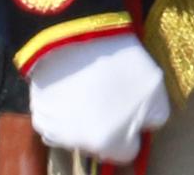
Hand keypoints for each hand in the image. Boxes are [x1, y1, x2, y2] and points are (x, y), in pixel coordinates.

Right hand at [28, 35, 168, 163]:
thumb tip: (143, 130)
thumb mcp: (156, 90)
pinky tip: (73, 87)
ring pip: (77, 133)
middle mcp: (78, 144)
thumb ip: (153, 119)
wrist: (76, 40)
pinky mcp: (38, 115)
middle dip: (108, 127)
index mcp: (108, 142)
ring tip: (92, 88)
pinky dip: (66, 109)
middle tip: (112, 96)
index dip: (132, 133)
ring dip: (85, 119)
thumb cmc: (121, 66)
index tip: (133, 114)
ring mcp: (53, 131)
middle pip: (100, 143)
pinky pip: (57, 121)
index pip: (127, 152)